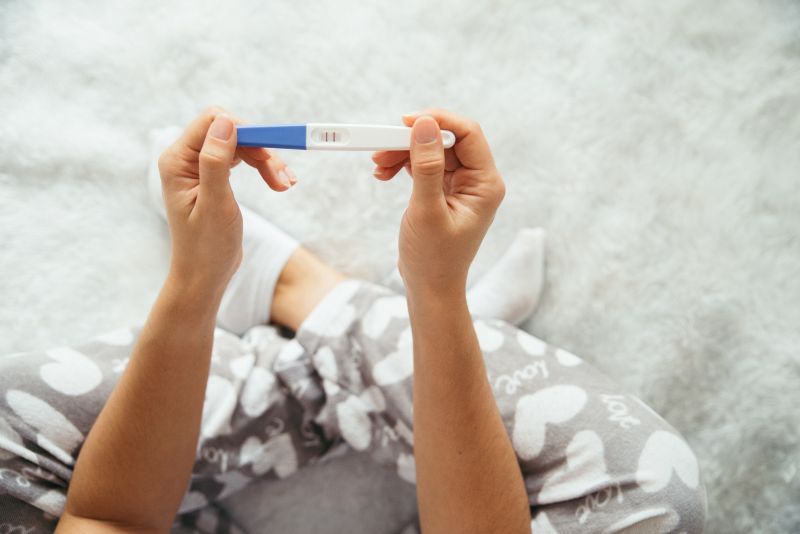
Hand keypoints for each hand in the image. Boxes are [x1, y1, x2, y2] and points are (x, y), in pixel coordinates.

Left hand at [157, 106, 293, 297]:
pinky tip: (279, 184)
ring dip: (266, 161)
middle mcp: (185, 159)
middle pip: (231, 132)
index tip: (273, 152)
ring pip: (241, 145)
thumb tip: (225, 123)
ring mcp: (199, 167)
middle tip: (283, 179)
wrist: (204, 276)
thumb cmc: (206, 248)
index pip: (214, 122)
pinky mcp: (214, 177)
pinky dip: (263, 168)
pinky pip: (242, 159)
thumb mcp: (215, 204)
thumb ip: (216, 162)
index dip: (246, 130)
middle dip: (261, 150)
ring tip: (285, 185)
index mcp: (177, 161)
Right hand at [372, 109, 504, 296]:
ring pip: (431, 150)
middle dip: (412, 140)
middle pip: (446, 140)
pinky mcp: (444, 191)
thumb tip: (424, 124)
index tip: (404, 121)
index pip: (468, 134)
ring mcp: (461, 186)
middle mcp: (478, 181)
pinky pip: (424, 165)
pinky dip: (403, 164)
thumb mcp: (427, 211)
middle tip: (380, 147)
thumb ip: (426, 166)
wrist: (429, 288)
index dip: (438, 120)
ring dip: (403, 152)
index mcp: (486, 184)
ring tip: (378, 166)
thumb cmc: (433, 258)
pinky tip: (384, 173)